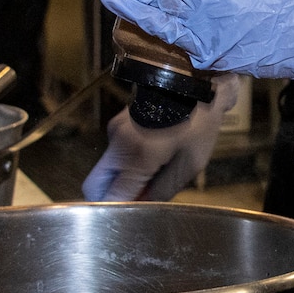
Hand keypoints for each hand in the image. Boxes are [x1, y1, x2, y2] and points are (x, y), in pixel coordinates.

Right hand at [82, 78, 236, 200]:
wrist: (192, 78)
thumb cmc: (198, 121)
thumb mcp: (190, 163)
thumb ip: (163, 189)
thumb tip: (144, 205)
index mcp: (134, 158)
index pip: (109, 198)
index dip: (119, 211)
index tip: (132, 214)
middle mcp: (116, 145)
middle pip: (94, 186)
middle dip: (111, 196)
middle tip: (139, 196)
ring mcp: (113, 132)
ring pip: (105, 169)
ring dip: (122, 177)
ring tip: (155, 170)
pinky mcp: (117, 124)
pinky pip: (115, 153)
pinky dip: (127, 161)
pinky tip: (153, 152)